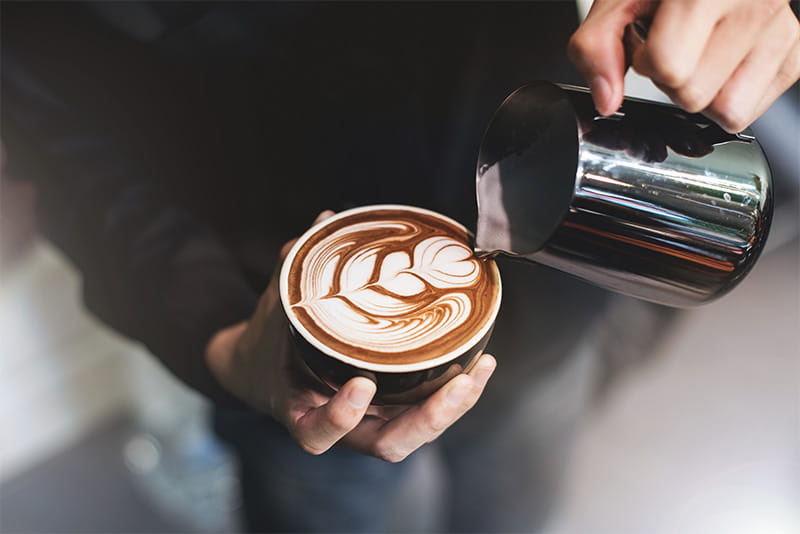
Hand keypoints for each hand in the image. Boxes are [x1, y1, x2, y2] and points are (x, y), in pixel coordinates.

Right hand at [206, 210, 496, 461]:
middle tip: (458, 383)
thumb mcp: (275, 304)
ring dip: (452, 408)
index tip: (360, 383)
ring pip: (414, 433)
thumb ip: (295, 266)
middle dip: (428, 418)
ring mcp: (370, 421)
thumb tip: (327, 218)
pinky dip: (454, 395)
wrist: (264, 366)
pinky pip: (425, 412)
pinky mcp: (391, 410)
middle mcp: (341, 426)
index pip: (317, 434)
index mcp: (300, 411)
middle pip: (387, 444)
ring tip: (480, 369)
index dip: (339, 417)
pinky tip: (480, 363)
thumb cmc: (269, 339)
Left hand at [569, 0, 799, 131]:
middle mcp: (756, 3)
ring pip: (725, 110)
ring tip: (698, 53)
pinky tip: (720, 61)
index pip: (669, 67)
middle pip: (693, 95)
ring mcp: (781, 29)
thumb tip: (607, 100)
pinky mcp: (794, 53)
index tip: (650, 39)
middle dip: (672, 79)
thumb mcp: (618, 0)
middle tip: (676, 44)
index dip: (646, 61)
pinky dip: (728, 95)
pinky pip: (749, 110)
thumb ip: (596, 47)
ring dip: (702, 91)